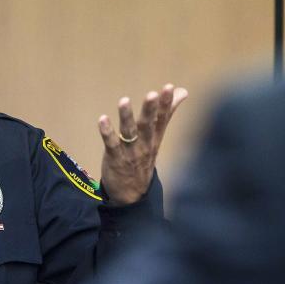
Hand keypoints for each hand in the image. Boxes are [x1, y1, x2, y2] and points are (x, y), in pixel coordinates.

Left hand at [98, 83, 187, 205]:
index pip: (162, 118)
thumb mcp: (157, 137)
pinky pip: (111, 144)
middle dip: (150, 110)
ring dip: (126, 117)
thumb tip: (182, 92)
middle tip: (152, 95)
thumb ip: (167, 113)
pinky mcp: (114, 157)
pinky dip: (107, 132)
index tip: (168, 88)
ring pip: (129, 132)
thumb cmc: (143, 159)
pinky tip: (102, 119)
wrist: (132, 195)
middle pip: (148, 125)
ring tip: (124, 101)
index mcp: (155, 138)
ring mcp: (130, 151)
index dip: (166, 103)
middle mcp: (144, 144)